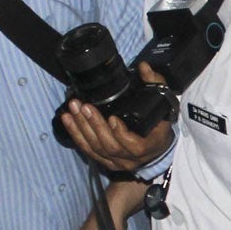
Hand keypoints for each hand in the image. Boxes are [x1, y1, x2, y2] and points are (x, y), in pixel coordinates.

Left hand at [58, 65, 174, 172]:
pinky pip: (88, 150)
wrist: (156, 145)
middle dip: (94, 125)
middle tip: (83, 107)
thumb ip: (155, 83)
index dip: (121, 134)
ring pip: (96, 148)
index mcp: (148, 146)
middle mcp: (132, 158)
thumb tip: (144, 67)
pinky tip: (68, 120)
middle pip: (109, 146)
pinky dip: (76, 135)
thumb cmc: (158, 124)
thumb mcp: (162, 103)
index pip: (134, 145)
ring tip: (73, 110)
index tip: (113, 118)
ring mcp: (117, 162)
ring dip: (81, 128)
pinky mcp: (105, 161)